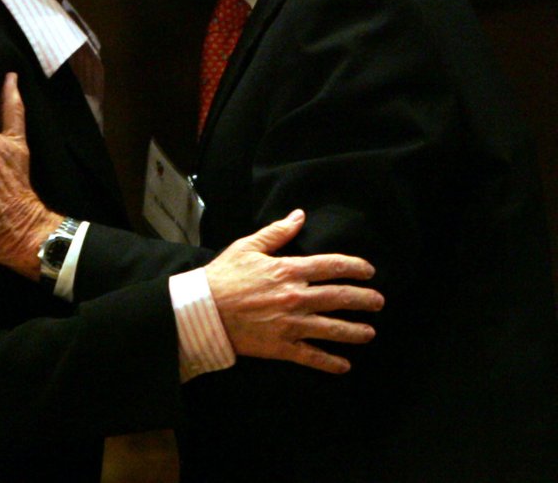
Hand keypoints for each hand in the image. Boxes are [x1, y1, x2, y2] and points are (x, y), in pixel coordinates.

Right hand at [205, 210, 383, 373]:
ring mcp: (290, 324)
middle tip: (379, 302)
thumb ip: (277, 232)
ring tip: (370, 333)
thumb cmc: (224, 275)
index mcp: (288, 270)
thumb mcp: (248, 247)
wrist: (203, 310)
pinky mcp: (281, 347)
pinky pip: (312, 356)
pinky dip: (330, 362)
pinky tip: (344, 365)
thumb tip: (299, 215)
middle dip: (364, 300)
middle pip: (339, 298)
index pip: (331, 266)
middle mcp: (295, 297)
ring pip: (332, 328)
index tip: (369, 271)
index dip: (355, 267)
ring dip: (355, 332)